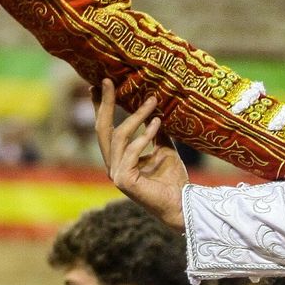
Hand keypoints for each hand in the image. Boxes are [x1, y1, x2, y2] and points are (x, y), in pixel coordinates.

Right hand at [94, 79, 187, 230]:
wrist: (182, 204)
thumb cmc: (173, 179)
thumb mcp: (164, 148)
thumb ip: (154, 132)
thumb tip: (153, 108)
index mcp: (119, 158)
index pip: (107, 129)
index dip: (102, 106)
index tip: (102, 84)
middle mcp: (113, 164)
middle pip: (103, 129)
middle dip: (104, 104)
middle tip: (108, 81)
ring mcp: (116, 173)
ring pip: (119, 137)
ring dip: (136, 116)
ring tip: (152, 101)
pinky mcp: (123, 180)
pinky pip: (131, 152)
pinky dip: (145, 136)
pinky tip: (157, 123)